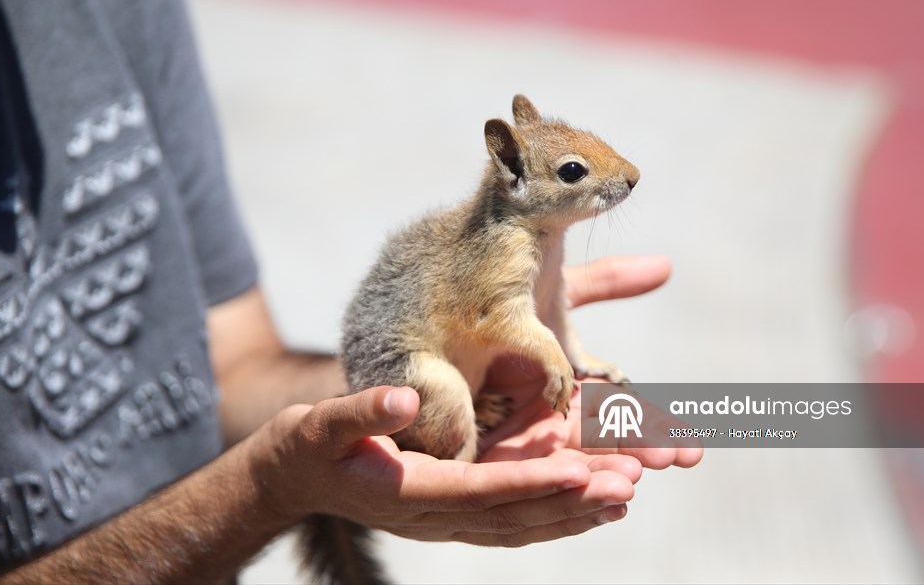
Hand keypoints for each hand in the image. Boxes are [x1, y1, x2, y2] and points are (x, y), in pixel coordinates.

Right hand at [252, 386, 632, 546]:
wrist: (294, 479)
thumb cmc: (307, 447)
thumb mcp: (320, 424)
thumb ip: (360, 412)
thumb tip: (404, 401)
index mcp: (410, 491)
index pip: (481, 490)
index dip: (530, 482)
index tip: (578, 470)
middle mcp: (436, 516)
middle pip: (514, 514)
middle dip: (572, 501)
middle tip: (628, 483)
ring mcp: (447, 521)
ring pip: (521, 523)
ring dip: (574, 512)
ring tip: (627, 494)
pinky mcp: (455, 513)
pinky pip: (513, 520)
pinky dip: (554, 514)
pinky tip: (590, 501)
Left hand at [477, 255, 703, 470]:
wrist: (404, 322)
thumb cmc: (477, 305)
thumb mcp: (543, 296)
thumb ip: (603, 285)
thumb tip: (666, 266)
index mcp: (563, 391)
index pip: (614, 416)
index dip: (652, 429)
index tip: (692, 443)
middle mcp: (541, 423)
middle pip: (595, 444)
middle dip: (637, 453)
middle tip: (680, 458)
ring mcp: (507, 444)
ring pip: (560, 463)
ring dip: (599, 472)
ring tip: (634, 478)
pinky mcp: (470, 463)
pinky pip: (512, 480)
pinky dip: (545, 485)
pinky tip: (579, 488)